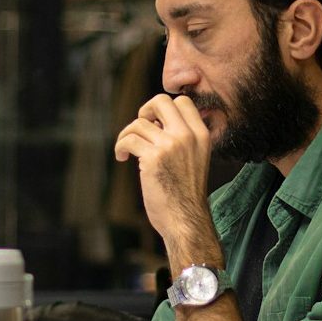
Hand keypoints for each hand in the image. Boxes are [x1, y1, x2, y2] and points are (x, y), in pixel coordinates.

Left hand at [114, 94, 215, 252]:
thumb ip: (180, 138)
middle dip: (145, 110)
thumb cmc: (185, 194)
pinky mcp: (153, 158)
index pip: (184, 101)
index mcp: (201, 135)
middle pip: (161, 101)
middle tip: (140, 128)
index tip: (155, 122)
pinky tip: (122, 157)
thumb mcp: (194, 159)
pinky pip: (128, 139)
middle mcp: (188, 136)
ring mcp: (171, 145)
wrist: (185, 220)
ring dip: (127, 134)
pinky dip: (120, 147)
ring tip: (126, 150)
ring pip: (139, 123)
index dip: (164, 107)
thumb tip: (153, 122)